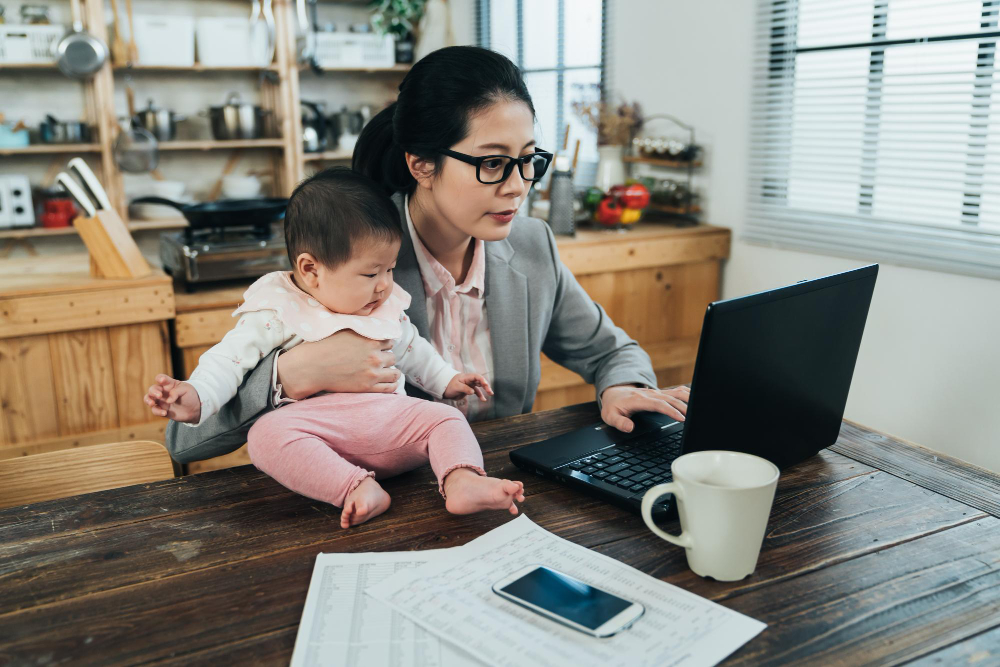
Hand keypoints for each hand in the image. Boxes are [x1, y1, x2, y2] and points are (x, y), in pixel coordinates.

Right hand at [145, 374, 201, 423]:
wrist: (195, 409)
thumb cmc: (190, 396)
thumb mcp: (186, 390)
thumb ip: (176, 392)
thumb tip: (168, 400)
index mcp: (169, 384)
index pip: (160, 378)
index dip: (159, 378)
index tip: (162, 380)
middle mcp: (163, 391)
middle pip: (152, 389)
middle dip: (153, 391)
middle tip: (159, 396)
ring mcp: (161, 401)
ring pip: (148, 399)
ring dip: (148, 400)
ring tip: (152, 403)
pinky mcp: (162, 409)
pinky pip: (155, 410)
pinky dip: (158, 411)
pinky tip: (165, 413)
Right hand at [276, 330, 399, 398]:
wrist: (311, 367)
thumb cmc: (323, 346)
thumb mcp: (344, 329)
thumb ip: (360, 328)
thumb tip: (369, 324)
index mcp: (370, 341)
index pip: (390, 342)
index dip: (385, 345)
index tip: (380, 348)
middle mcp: (374, 357)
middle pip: (392, 357)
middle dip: (386, 358)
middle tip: (380, 360)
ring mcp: (372, 373)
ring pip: (395, 373)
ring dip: (391, 371)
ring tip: (387, 372)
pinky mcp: (367, 387)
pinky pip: (390, 387)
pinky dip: (392, 384)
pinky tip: (390, 382)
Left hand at [443, 373, 493, 401]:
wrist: (445, 390)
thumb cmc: (449, 386)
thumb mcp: (456, 387)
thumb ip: (465, 389)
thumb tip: (473, 391)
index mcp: (466, 377)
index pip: (477, 376)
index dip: (482, 380)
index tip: (486, 385)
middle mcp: (469, 380)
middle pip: (480, 381)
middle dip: (486, 385)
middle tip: (490, 391)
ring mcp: (469, 384)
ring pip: (479, 386)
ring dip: (485, 390)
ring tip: (490, 394)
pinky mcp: (469, 390)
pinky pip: (476, 392)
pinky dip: (480, 395)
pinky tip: (483, 399)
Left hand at [600, 384, 689, 432]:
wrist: (614, 393)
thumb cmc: (614, 406)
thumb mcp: (610, 416)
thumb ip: (619, 422)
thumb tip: (629, 427)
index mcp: (639, 400)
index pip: (658, 404)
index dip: (670, 410)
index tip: (681, 418)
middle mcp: (649, 394)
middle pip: (670, 399)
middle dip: (684, 407)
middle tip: (694, 417)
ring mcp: (656, 392)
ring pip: (675, 393)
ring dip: (687, 399)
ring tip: (699, 407)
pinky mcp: (660, 393)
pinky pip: (675, 391)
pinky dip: (686, 393)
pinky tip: (696, 397)